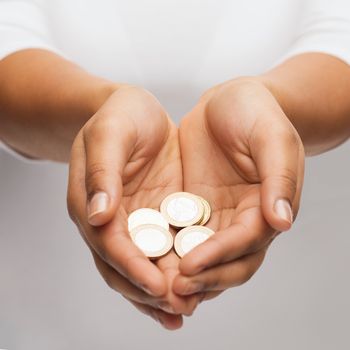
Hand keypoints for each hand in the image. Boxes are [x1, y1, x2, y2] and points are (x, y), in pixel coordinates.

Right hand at [67, 86, 198, 329]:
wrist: (135, 111)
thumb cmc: (120, 115)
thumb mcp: (110, 134)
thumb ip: (103, 171)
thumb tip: (98, 217)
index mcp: (91, 203)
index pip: (110, 244)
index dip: (133, 267)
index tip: (158, 286)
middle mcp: (111, 220)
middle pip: (124, 266)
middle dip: (149, 290)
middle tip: (179, 309)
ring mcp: (134, 221)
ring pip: (144, 266)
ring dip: (162, 293)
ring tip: (186, 311)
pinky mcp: (156, 216)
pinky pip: (164, 250)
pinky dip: (175, 273)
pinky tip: (192, 290)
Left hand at [174, 78, 304, 298]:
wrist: (229, 101)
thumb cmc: (255, 112)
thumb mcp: (272, 137)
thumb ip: (279, 176)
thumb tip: (282, 222)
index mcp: (267, 207)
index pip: (247, 242)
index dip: (220, 256)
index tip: (191, 266)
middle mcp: (243, 219)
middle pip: (227, 262)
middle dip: (202, 278)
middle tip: (172, 290)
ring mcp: (217, 216)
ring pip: (203, 256)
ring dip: (184, 276)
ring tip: (156, 288)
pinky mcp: (194, 208)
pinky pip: (181, 236)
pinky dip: (168, 253)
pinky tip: (147, 262)